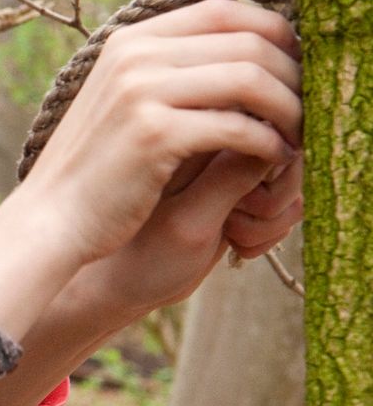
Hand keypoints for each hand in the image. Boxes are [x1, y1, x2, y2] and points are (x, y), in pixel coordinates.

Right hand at [13, 0, 300, 274]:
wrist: (50, 221)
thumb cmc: (96, 173)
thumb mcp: (125, 105)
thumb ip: (172, 75)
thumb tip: (248, 58)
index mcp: (131, 42)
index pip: (225, 11)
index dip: (274, 34)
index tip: (294, 69)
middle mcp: (135, 56)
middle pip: (247, 42)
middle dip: (291, 75)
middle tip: (306, 109)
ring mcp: (141, 92)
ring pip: (250, 80)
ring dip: (288, 109)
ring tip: (297, 136)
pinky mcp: (154, 134)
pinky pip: (237, 127)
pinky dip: (267, 143)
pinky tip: (273, 160)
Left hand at [75, 149, 302, 320]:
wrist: (118, 287)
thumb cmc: (139, 257)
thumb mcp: (188, 220)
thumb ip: (232, 176)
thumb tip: (278, 135)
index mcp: (189, 131)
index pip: (264, 118)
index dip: (275, 157)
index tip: (246, 199)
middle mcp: (210, 141)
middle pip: (286, 145)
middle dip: (278, 191)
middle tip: (237, 220)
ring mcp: (226, 168)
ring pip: (288, 179)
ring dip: (272, 216)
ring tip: (231, 234)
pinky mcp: (237, 194)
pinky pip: (282, 203)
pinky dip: (269, 228)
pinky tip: (237, 245)